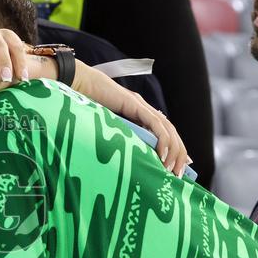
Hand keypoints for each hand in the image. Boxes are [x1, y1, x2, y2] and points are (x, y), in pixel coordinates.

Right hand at [72, 62, 190, 175]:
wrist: (80, 84)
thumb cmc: (87, 105)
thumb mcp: (106, 125)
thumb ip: (118, 135)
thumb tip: (124, 155)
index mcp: (139, 113)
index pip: (164, 132)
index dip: (173, 149)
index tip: (175, 167)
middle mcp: (144, 109)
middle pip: (171, 132)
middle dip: (178, 154)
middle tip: (177, 173)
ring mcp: (141, 106)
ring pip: (168, 129)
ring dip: (173, 150)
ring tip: (171, 168)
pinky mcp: (136, 105)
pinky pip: (155, 124)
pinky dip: (162, 140)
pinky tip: (162, 155)